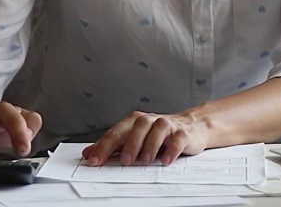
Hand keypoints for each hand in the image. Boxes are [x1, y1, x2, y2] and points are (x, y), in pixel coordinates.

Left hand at [83, 111, 210, 165]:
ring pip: (159, 128)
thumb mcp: (133, 139)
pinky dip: (172, 149)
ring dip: (151, 144)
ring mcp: (168, 125)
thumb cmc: (158, 134)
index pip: (117, 131)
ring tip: (145, 160)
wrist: (191, 126)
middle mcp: (150, 120)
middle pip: (138, 125)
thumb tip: (88, 153)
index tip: (94, 160)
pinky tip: (166, 160)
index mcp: (135, 121)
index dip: (104, 146)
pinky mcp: (183, 133)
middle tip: (124, 160)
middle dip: (130, 143)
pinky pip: (178, 138)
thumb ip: (112, 146)